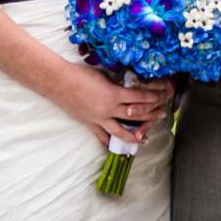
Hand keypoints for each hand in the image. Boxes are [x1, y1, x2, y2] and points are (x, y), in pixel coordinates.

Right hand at [61, 66, 175, 148]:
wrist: (58, 82)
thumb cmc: (80, 74)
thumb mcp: (104, 76)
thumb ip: (117, 84)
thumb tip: (129, 87)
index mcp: (114, 94)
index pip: (140, 98)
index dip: (153, 97)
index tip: (162, 96)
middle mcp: (109, 110)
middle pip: (136, 116)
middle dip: (151, 115)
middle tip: (161, 114)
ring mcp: (99, 119)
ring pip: (122, 132)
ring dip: (136, 135)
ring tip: (145, 137)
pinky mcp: (90, 124)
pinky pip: (103, 137)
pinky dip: (112, 142)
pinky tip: (120, 146)